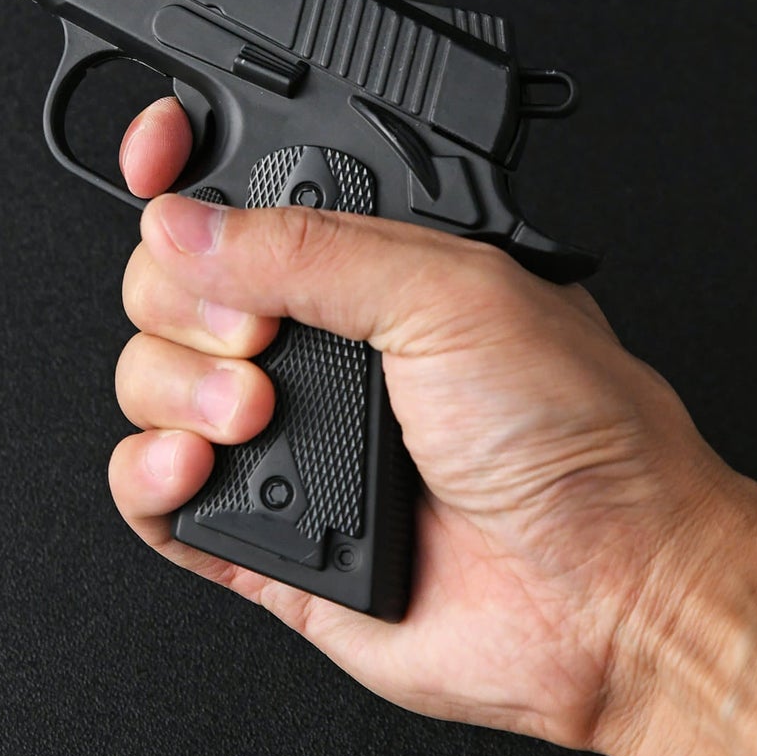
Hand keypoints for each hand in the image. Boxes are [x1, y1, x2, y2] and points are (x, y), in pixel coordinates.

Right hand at [107, 97, 729, 750]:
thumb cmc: (580, 434)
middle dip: (184, 300)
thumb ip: (311, 248)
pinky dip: (146, 473)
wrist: (610, 593)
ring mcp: (284, 431)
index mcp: (364, 262)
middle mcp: (316, 339)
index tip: (153, 162)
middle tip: (261, 333)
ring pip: (148, 379)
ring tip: (260, 413)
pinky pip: (147, 490)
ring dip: (177, 389)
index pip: (236, 194)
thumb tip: (185, 224)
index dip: (178, 169)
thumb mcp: (452, 291)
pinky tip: (197, 468)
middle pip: (169, 283)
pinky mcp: (259, 528)